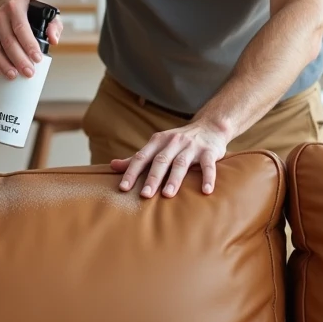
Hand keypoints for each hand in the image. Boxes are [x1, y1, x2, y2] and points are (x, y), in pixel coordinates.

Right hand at [0, 0, 63, 79]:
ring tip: (14, 76)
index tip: (37, 59)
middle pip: (8, 41)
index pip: (22, 28)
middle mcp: (0, 16)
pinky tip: (0, 73)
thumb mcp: (42, 11)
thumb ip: (53, 25)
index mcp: (15, 8)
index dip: (29, 45)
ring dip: (4, 64)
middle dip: (19, 59)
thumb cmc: (25, 11)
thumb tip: (54, 40)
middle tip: (29, 72)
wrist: (0, 3)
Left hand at [110, 122, 228, 197]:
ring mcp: (192, 146)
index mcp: (158, 141)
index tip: (123, 188)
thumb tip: (112, 165)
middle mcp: (173, 142)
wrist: (210, 126)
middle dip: (152, 178)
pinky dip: (208, 178)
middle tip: (144, 195)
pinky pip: (208, 165)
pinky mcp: (209, 152)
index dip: (131, 172)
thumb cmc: (178, 141)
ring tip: (168, 194)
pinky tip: (206, 191)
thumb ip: (137, 158)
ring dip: (174, 179)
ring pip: (181, 163)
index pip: (141, 157)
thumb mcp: (157, 145)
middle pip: (160, 160)